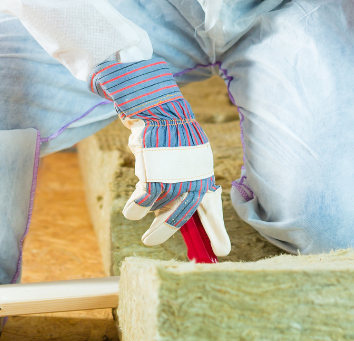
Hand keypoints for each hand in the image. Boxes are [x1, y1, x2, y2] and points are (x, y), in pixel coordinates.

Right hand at [91, 59, 230, 253]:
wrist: (153, 101)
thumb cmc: (165, 128)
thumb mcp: (183, 151)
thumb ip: (184, 177)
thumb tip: (172, 209)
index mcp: (202, 169)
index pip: (211, 204)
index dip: (216, 229)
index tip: (222, 251)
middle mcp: (193, 173)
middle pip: (184, 214)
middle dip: (168, 231)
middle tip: (151, 241)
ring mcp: (175, 174)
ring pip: (158, 209)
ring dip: (145, 213)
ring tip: (137, 214)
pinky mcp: (154, 174)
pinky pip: (142, 204)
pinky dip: (134, 209)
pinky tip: (130, 210)